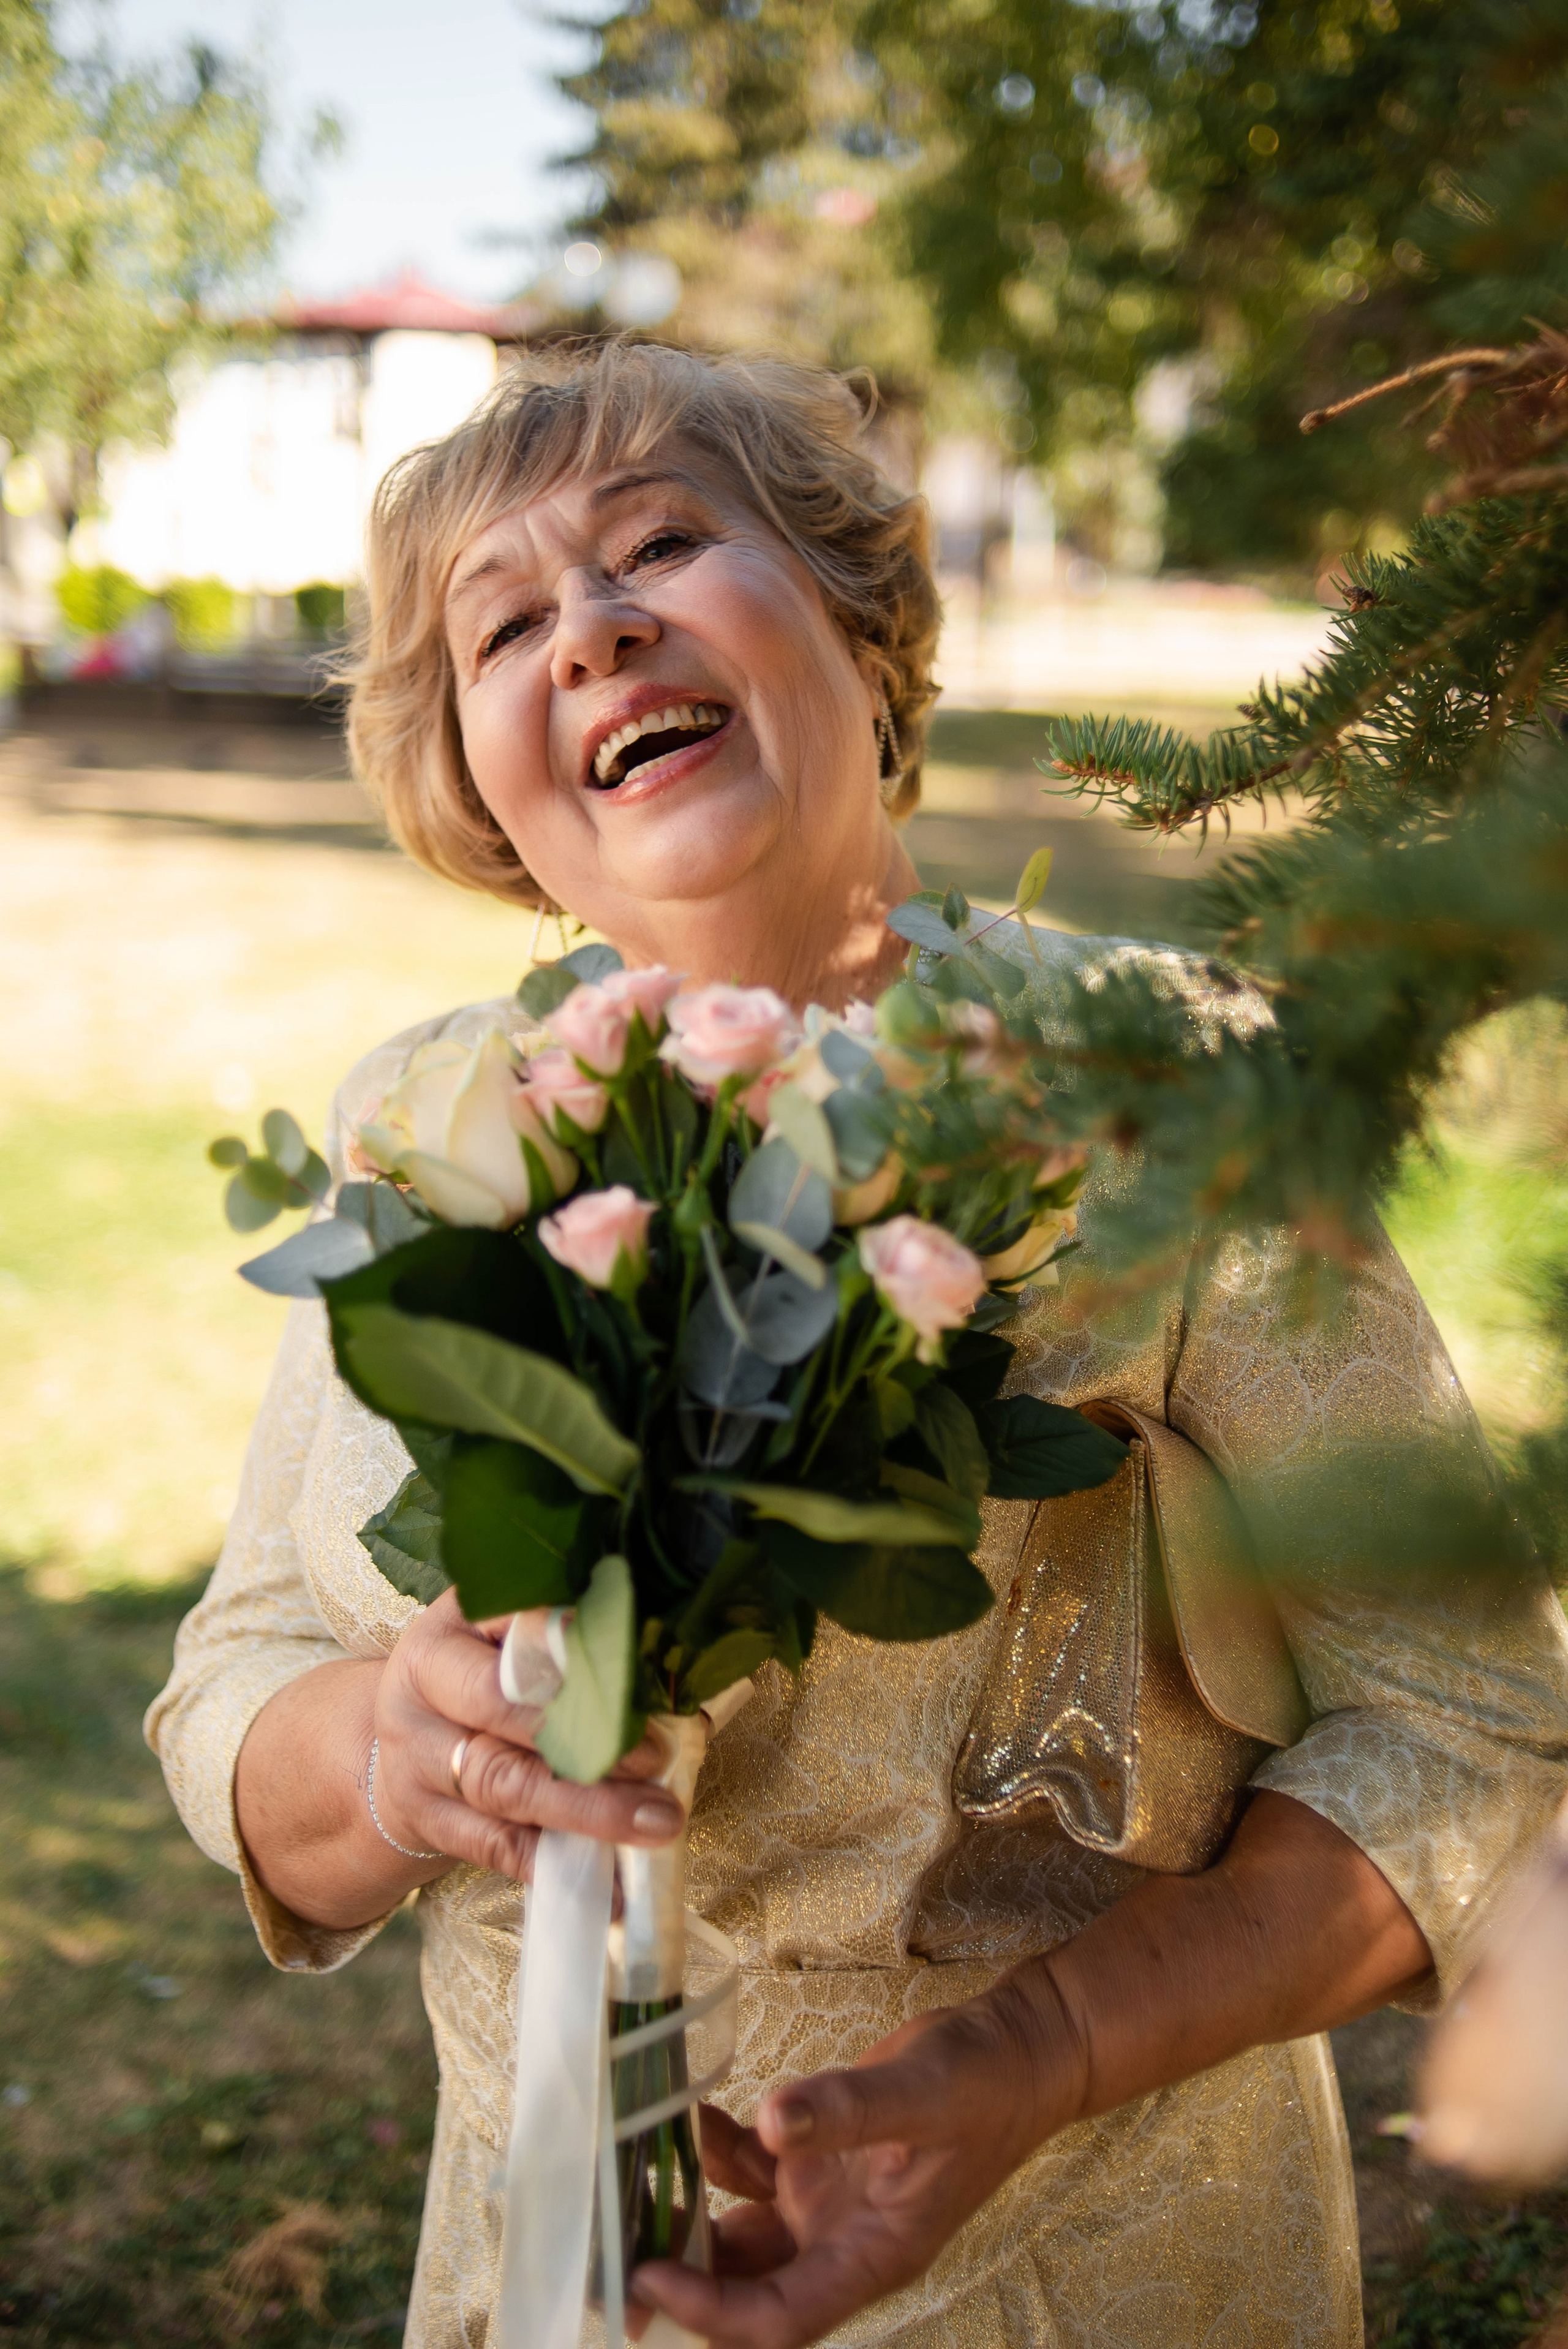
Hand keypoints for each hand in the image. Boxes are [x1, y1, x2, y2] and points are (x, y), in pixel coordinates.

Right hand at [368, 1588, 682, 1879]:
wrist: (398, 1742)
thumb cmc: (474, 1680)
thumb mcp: (498, 1644)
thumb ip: (565, 1649)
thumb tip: (664, 1677)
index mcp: (446, 1636)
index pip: (509, 1643)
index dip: (575, 1667)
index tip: (636, 1687)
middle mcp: (420, 1695)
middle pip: (501, 1714)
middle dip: (584, 1739)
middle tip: (658, 1760)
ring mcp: (416, 1765)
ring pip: (503, 1787)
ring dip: (586, 1809)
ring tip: (653, 1822)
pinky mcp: (429, 1824)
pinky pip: (496, 1848)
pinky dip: (557, 1866)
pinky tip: (612, 1883)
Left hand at [634, 1977, 1080, 2348]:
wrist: (1016, 2050)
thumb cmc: (985, 2083)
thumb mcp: (923, 2093)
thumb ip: (848, 2109)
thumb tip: (771, 2121)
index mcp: (871, 2255)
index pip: (777, 2317)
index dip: (711, 2312)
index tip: (649, 2275)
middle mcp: (840, 2243)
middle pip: (744, 2291)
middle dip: (679, 2279)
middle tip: (608, 2247)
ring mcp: (826, 2205)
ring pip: (737, 2235)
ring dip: (686, 2216)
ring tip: (630, 2178)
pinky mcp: (817, 2160)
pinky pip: (749, 2172)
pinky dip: (714, 2153)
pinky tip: (689, 2117)